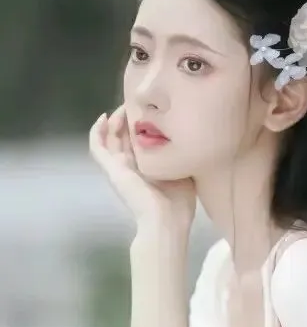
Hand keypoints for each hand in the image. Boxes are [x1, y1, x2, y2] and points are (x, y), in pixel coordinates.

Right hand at [90, 106, 196, 228]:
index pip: (140, 142)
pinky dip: (97, 131)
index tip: (154, 111)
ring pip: (110, 138)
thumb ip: (181, 157)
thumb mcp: (184, 173)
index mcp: (147, 169)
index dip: (143, 125)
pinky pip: (97, 147)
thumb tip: (188, 138)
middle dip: (129, 119)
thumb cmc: (179, 204)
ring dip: (115, 121)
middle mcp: (131, 167)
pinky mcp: (111, 169)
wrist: (165, 222)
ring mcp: (119, 168)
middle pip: (124, 137)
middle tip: (139, 104)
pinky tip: (103, 117)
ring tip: (124, 107)